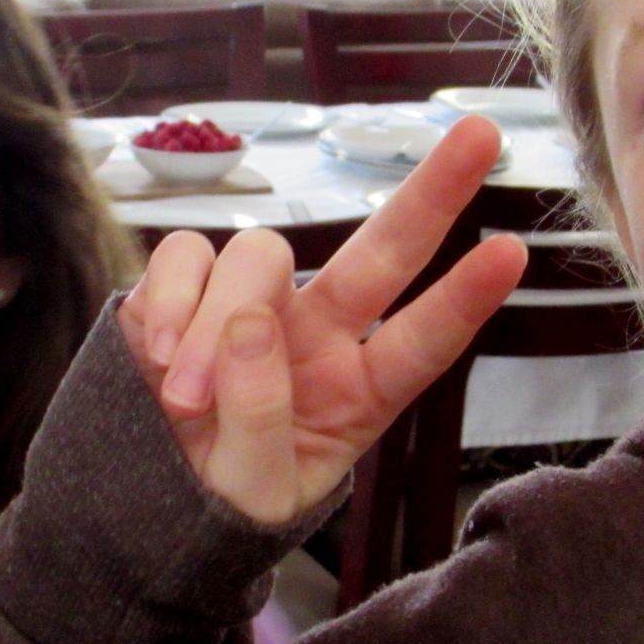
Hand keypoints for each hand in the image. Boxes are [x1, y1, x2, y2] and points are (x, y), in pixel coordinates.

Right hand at [117, 116, 527, 523]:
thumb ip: (259, 421)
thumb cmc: (214, 505)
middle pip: (381, 253)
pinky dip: (172, 298)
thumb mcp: (252, 496)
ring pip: (260, 254)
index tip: (513, 252)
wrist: (130, 508)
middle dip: (432, 192)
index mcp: (357, 393)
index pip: (421, 342)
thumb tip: (251, 322)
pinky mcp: (182, 289)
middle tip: (481, 135)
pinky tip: (157, 355)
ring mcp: (250, 305)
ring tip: (186, 399)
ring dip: (219, 318)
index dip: (465, 298)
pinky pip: (185, 256)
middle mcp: (316, 335)